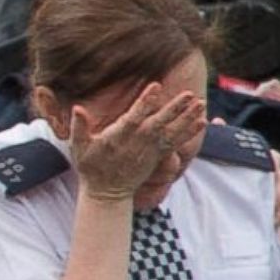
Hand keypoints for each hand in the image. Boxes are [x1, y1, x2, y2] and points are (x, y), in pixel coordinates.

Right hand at [70, 83, 205, 201]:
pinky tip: (202, 121)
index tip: (155, 87)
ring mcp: (149, 151)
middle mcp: (136, 144)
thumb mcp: (78, 148)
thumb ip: (78, 128)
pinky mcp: (157, 157)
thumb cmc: (91, 166)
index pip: (133, 118)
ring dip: (187, 119)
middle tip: (189, 94)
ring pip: (171, 133)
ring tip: (201, 103)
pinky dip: (189, 133)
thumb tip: (78, 108)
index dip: (145, 103)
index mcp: (117, 138)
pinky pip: (176, 143)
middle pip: (158, 124)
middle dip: (174, 110)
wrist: (106, 192)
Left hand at [209, 118, 279, 241]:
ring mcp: (279, 203)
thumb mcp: (208, 163)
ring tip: (265, 220)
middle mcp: (272, 181)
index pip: (273, 159)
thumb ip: (216, 142)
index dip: (270, 164)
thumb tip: (217, 122)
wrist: (204, 220)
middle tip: (259, 204)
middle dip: (275, 193)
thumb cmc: (209, 185)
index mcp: (258, 165)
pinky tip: (277, 235)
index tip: (261, 172)